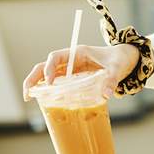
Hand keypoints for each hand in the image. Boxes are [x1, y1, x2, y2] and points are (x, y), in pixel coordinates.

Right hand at [22, 44, 139, 100]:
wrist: (126, 59)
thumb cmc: (119, 59)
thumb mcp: (116, 68)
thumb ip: (111, 79)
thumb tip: (106, 94)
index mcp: (77, 53)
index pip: (56, 57)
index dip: (49, 68)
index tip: (50, 82)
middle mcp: (71, 60)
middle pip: (46, 65)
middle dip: (34, 77)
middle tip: (27, 93)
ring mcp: (71, 68)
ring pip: (48, 74)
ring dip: (38, 83)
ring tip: (29, 97)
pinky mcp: (74, 77)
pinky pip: (57, 82)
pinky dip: (48, 89)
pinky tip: (43, 100)